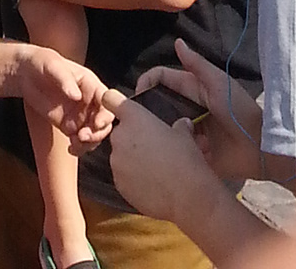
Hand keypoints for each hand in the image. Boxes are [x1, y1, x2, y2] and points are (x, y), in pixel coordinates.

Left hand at [17, 47, 115, 147]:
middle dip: (98, 132)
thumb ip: (65, 80)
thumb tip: (77, 96)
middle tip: (83, 137)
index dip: (106, 114)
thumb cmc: (41, 62)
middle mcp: (89, 101)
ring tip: (75, 144)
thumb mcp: (52, 65)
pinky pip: (81, 141)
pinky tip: (71, 148)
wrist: (24, 74)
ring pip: (95, 134)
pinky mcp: (70, 126)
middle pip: (104, 121)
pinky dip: (80, 148)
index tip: (97, 124)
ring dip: (90, 143)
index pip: (106, 101)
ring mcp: (81, 115)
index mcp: (90, 84)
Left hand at [106, 91, 228, 225]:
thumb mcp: (185, 135)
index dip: (113, 102)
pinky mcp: (119, 185)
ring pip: (121, 156)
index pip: (111, 99)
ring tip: (155, 169)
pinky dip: (134, 179)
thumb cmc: (184, 160)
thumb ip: (179, 126)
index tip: (117, 106)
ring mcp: (117, 162)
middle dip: (133, 139)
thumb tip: (183, 124)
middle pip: (120, 133)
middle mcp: (120, 137)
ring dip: (133, 160)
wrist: (185, 197)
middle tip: (153, 148)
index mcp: (134, 117)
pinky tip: (152, 184)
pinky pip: (124, 177)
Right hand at [133, 40, 263, 181]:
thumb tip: (177, 42)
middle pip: (159, 104)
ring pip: (164, 128)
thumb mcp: (219, 83)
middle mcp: (187, 109)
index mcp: (192, 89)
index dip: (147, 82)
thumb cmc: (239, 110)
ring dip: (162, 131)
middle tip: (136, 121)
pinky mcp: (194, 153)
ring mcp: (190, 132)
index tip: (136, 95)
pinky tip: (176, 153)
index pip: (162, 79)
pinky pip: (176, 151)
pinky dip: (175, 150)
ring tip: (157, 137)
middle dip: (148, 110)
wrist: (259, 148)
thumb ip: (197, 65)